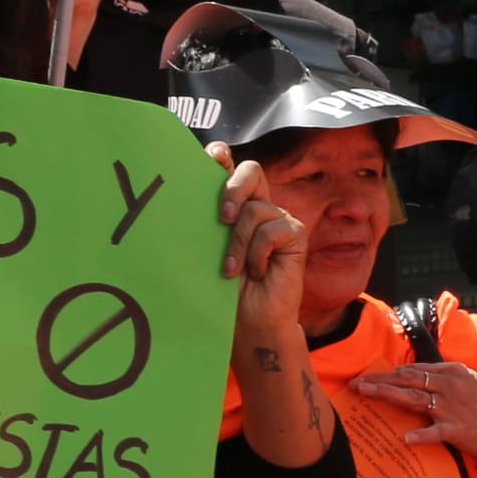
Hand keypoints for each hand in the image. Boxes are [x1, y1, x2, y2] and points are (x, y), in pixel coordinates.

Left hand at [214, 143, 308, 346]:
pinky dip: (258, 253)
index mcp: (235, 206)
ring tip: (232, 269)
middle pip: (251, 171)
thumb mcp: (205, 250)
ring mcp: (278, 219)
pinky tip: (257, 271)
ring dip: (238, 243)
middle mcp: (258, 207)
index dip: (222, 156)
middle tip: (222, 219)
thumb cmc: (222, 289)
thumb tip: (181, 195)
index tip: (212, 155)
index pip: (230, 167)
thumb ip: (203, 221)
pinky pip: (273, 230)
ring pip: (256, 210)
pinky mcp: (294, 235)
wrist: (248, 322)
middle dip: (232, 189)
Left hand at [354, 360, 476, 477]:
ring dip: (387, 395)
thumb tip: (413, 376)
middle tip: (355, 384)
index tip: (368, 377)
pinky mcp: (458, 429)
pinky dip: (421, 436)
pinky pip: (435, 432)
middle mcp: (450, 386)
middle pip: (407, 380)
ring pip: (414, 399)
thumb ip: (442, 377)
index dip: (388, 374)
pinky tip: (406, 439)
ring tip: (365, 394)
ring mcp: (453, 408)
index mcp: (452, 372)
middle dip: (379, 381)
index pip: (413, 371)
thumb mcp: (468, 382)